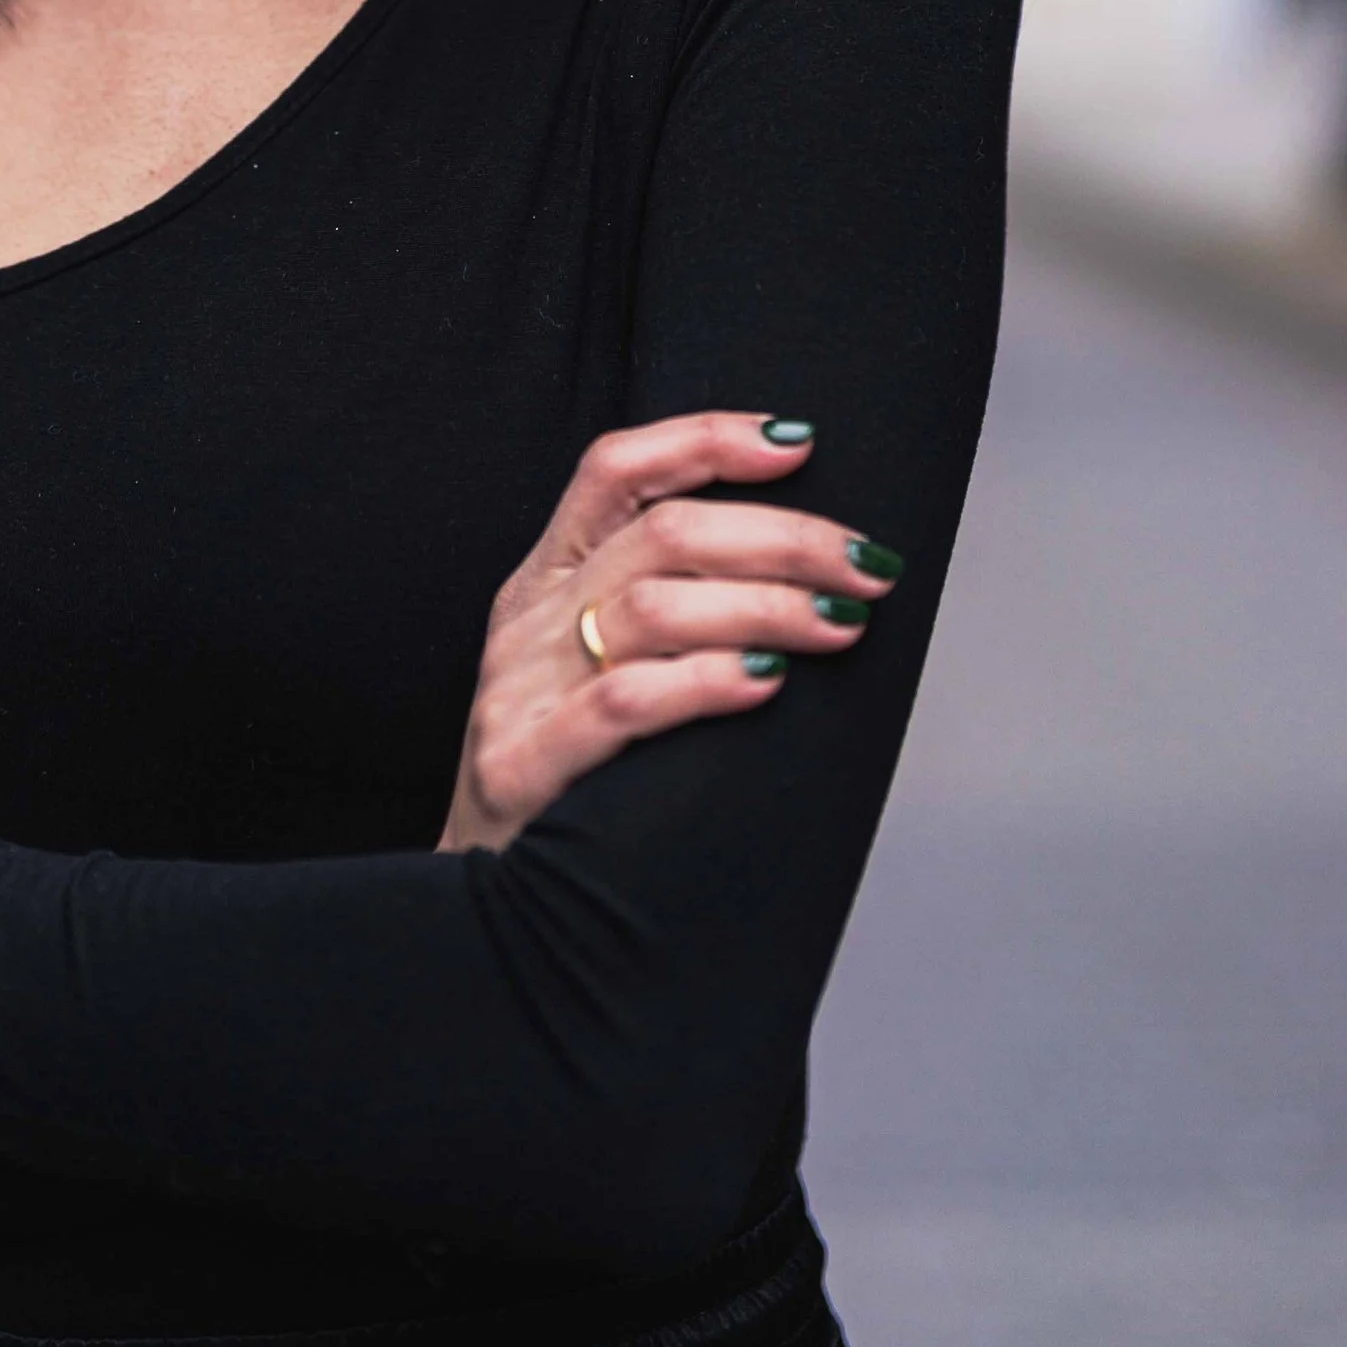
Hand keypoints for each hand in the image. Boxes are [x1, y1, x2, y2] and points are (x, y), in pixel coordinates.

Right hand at [440, 414, 899, 853]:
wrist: (481, 906)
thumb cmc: (570, 778)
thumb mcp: (594, 669)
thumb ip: (671, 612)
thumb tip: (810, 573)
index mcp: (545, 580)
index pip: (615, 468)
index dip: (704, 440)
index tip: (800, 443)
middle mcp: (530, 620)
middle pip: (661, 534)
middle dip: (781, 537)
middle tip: (865, 563)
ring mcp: (520, 689)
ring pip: (651, 608)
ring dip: (763, 605)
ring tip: (841, 622)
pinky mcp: (524, 764)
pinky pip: (621, 705)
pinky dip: (703, 684)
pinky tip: (765, 683)